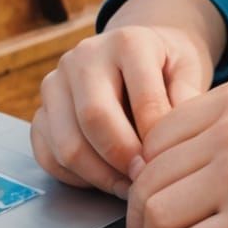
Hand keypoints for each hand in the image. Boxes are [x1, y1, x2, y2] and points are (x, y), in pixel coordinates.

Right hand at [30, 24, 214, 198]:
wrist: (134, 53)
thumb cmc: (164, 64)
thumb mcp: (187, 68)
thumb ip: (186, 98)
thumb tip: (176, 140)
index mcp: (128, 42)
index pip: (141, 97)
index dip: (154, 136)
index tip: (164, 160)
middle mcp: (85, 57)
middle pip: (94, 118)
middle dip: (122, 158)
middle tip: (143, 179)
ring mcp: (56, 83)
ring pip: (68, 144)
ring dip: (99, 175)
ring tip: (128, 185)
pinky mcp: (41, 112)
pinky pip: (49, 157)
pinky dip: (76, 178)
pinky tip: (104, 179)